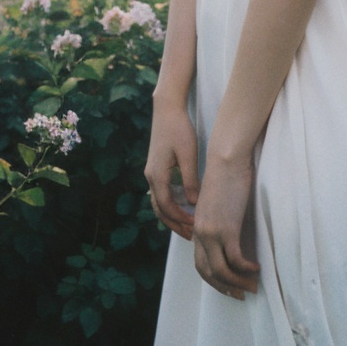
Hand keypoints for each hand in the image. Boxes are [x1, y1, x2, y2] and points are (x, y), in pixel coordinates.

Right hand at [144, 98, 199, 239]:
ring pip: (159, 203)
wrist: (167, 109)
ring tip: (188, 226)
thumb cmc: (179, 129)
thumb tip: (194, 203)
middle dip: (175, 224)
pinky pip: (161, 193)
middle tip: (192, 236)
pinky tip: (183, 208)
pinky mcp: (155, 168)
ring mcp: (151, 172)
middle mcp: (150, 176)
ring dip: (171, 216)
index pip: (167, 207)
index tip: (195, 228)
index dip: (181, 219)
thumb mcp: (189, 154)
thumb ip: (190, 180)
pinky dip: (170, 205)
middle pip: (160, 209)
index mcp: (157, 175)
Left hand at [192, 155, 260, 299]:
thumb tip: (231, 235)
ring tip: (253, 286)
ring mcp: (212, 232)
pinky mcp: (227, 228)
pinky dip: (246, 268)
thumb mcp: (217, 202)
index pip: (200, 263)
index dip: (213, 279)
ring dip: (237, 282)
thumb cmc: (226, 175)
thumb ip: (219, 220)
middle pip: (207, 272)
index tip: (228, 286)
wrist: (226, 159)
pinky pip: (236, 259)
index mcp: (197, 227)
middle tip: (240, 294)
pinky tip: (257, 268)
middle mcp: (201, 233)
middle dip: (224, 287)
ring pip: (221, 270)